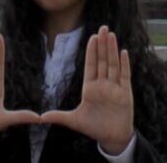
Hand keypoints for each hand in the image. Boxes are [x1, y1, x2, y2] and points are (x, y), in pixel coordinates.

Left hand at [40, 26, 133, 155]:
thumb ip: (59, 116)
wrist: (112, 139)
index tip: (92, 37)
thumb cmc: (94, 128)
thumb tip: (40, 117)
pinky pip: (125, 76)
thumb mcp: (75, 120)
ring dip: (112, 50)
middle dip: (102, 44)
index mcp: (90, 88)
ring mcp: (115, 88)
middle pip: (102, 60)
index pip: (91, 65)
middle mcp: (103, 84)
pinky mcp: (125, 94)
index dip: (92, 51)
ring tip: (111, 35)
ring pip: (113, 65)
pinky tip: (123, 52)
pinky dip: (124, 64)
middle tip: (103, 28)